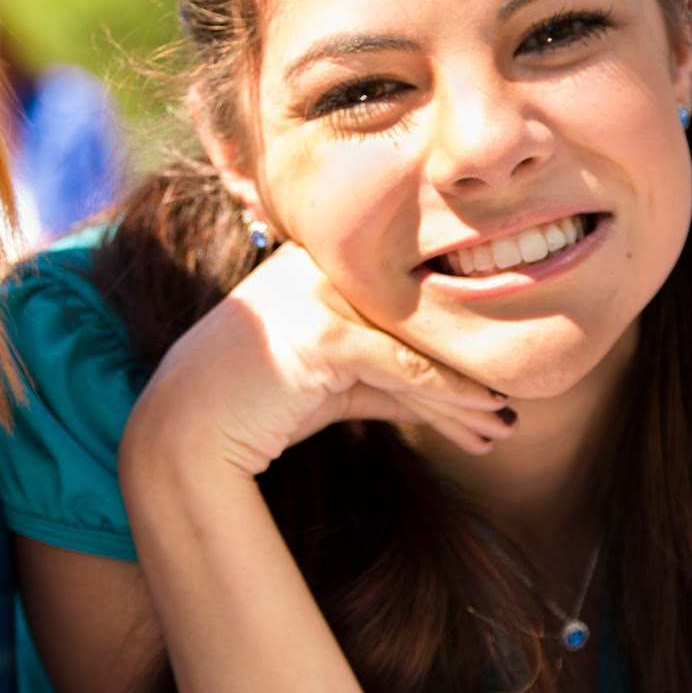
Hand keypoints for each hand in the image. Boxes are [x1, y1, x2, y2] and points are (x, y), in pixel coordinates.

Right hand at [123, 241, 511, 483]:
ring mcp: (320, 293)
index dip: (448, 344)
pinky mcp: (323, 332)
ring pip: (416, 343)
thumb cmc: (253, 405)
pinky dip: (448, 395)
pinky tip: (481, 420)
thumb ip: (387, 378)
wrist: (184, 430)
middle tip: (507, 411)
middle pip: (414, 318)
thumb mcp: (333, 384)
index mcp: (320, 262)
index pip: (401, 302)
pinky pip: (402, 367)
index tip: (488, 385)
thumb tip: (455, 398)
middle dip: (464, 368)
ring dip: (468, 391)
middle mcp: (321, 266)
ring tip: (503, 426)